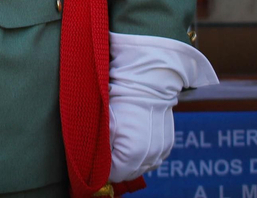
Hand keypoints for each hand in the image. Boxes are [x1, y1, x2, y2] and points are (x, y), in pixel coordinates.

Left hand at [108, 32, 218, 181]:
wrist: (147, 82)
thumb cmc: (120, 99)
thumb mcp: (102, 122)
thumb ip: (97, 146)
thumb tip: (89, 161)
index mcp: (132, 155)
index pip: (112, 174)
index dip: (101, 168)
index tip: (93, 158)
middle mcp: (150, 158)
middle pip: (127, 173)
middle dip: (114, 164)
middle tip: (102, 150)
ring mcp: (161, 152)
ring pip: (140, 167)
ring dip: (128, 160)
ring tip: (117, 143)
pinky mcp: (167, 145)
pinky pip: (151, 158)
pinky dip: (141, 154)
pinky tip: (132, 141)